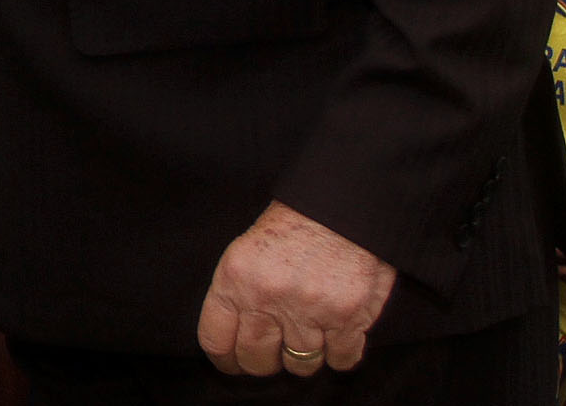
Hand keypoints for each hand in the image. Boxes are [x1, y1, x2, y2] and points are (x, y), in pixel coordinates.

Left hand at [197, 201, 394, 376]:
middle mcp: (269, 298)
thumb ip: (238, 291)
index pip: (216, 338)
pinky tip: (337, 338)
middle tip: (271, 354)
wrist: (342, 200)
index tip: (232, 361)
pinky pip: (341, 360)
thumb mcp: (247, 248)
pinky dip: (340, 355)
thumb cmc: (293, 222)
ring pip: (300, 365)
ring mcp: (310, 310)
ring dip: (302, 357)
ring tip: (306, 339)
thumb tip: (235, 333)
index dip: (224, 357)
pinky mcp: (349, 317)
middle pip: (257, 359)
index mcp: (235, 277)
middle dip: (262, 362)